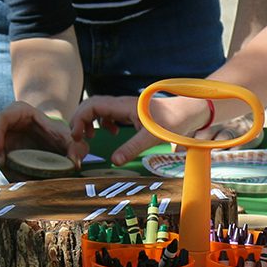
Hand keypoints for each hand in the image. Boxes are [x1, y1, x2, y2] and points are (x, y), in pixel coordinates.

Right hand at [0, 101, 79, 163]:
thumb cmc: (58, 136)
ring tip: (5, 169)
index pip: (0, 117)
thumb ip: (76, 147)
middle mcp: (4, 123)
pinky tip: (13, 175)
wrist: (55, 145)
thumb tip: (75, 161)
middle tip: (0, 163)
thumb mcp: (68, 139)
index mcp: (18, 112)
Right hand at [72, 93, 207, 165]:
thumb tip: (113, 162)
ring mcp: (127, 107)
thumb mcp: (151, 137)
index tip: (77, 136)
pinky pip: (110, 114)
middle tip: (77, 139)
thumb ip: (132, 148)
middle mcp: (122, 104)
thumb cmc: (172, 121)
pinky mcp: (132, 112)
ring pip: (100, 109)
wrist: (189, 111)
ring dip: (90, 121)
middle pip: (92, 105)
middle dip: (80, 120)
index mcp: (123, 106)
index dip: (79, 119)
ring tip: (91, 138)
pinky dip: (104, 123)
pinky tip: (111, 134)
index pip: (92, 106)